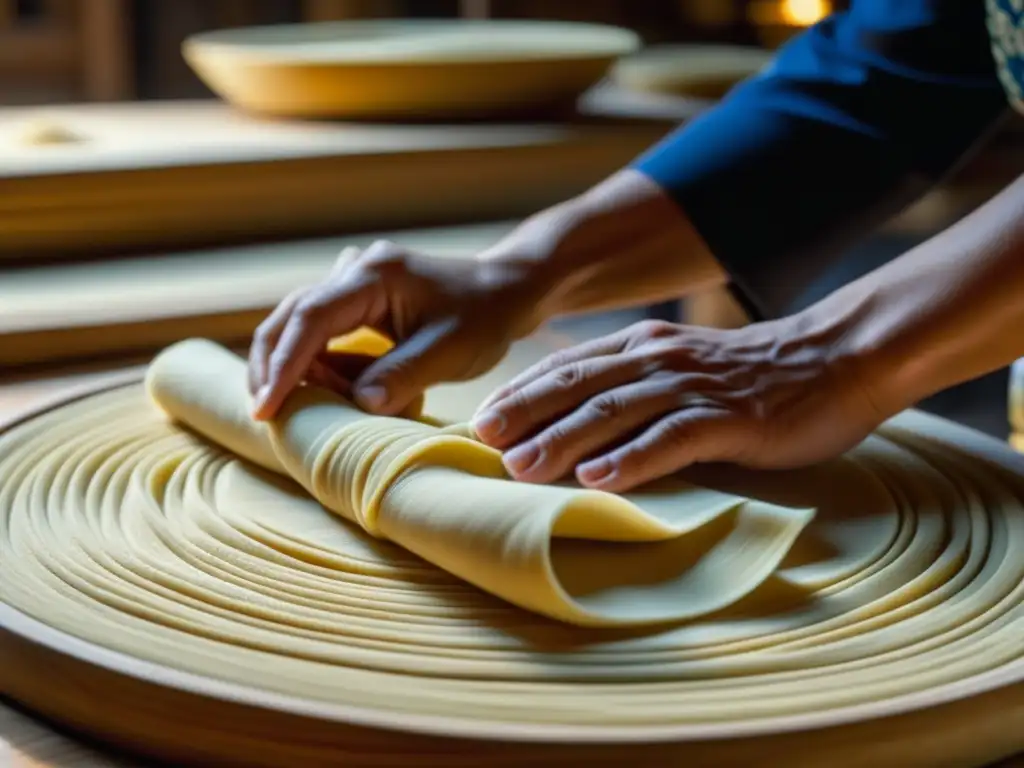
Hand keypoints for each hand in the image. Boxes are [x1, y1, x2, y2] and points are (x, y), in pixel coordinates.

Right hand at [248, 240, 544, 419]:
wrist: (509, 288)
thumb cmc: (486, 315)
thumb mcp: (450, 351)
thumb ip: (402, 376)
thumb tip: (358, 405)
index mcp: (374, 276)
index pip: (311, 318)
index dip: (284, 365)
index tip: (265, 407)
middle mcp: (355, 272)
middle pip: (291, 316)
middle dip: (272, 365)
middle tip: (264, 412)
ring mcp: (356, 283)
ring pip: (301, 324)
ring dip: (295, 366)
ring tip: (298, 407)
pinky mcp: (361, 301)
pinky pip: (325, 332)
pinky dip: (320, 362)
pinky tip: (332, 391)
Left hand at [471, 317, 886, 491]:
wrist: (837, 359)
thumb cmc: (754, 376)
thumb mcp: (684, 370)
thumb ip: (637, 388)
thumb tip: (582, 426)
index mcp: (644, 345)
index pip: (568, 365)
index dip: (522, 391)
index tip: (482, 420)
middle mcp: (659, 358)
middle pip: (578, 383)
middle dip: (526, 412)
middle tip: (482, 441)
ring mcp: (694, 385)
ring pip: (615, 409)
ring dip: (564, 438)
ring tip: (521, 468)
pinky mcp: (730, 416)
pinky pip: (673, 437)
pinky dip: (633, 458)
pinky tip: (600, 479)